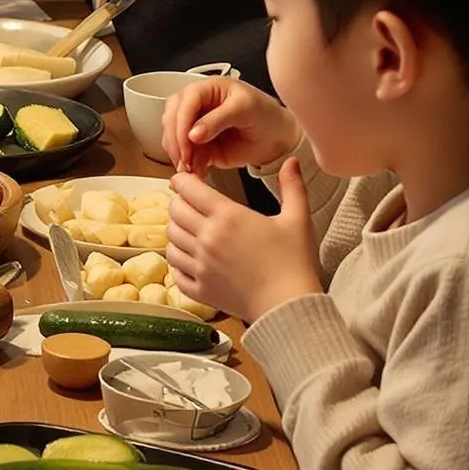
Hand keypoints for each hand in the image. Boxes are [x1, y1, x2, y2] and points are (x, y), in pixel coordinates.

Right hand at [164, 76, 299, 175]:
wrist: (279, 139)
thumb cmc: (267, 116)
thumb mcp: (245, 110)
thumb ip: (217, 120)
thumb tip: (192, 134)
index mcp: (207, 89)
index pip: (185, 102)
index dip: (182, 122)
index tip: (187, 142)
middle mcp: (196, 105)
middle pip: (172, 118)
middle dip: (175, 139)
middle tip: (185, 158)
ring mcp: (195, 125)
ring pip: (172, 136)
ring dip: (177, 153)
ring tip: (190, 167)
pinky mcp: (199, 145)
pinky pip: (185, 154)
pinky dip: (187, 164)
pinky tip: (194, 172)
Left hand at [167, 160, 323, 323]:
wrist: (291, 308)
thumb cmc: (295, 264)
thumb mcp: (297, 221)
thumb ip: (292, 187)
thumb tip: (292, 161)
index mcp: (226, 217)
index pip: (187, 188)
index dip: (183, 181)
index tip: (187, 181)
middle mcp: (207, 238)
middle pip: (174, 211)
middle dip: (179, 203)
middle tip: (191, 204)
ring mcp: (200, 265)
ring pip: (171, 239)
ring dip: (177, 231)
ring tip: (191, 230)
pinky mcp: (200, 288)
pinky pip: (175, 270)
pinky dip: (178, 263)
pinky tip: (191, 259)